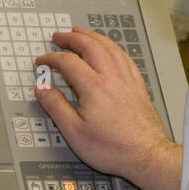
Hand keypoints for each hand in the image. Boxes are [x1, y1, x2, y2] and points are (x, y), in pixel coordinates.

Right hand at [34, 27, 179, 189]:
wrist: (146, 156)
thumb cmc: (113, 148)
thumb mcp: (73, 132)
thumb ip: (55, 106)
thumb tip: (42, 89)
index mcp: (94, 87)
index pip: (68, 62)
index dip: (51, 58)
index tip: (42, 61)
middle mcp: (113, 79)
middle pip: (91, 47)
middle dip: (72, 38)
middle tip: (59, 35)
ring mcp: (128, 81)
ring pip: (110, 48)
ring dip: (93, 37)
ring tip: (82, 32)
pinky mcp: (138, 88)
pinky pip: (125, 58)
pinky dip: (113, 48)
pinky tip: (110, 49)